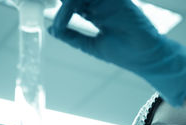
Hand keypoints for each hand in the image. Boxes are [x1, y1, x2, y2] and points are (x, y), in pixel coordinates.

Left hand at [49, 0, 185, 105]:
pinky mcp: (118, 1)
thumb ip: (72, 36)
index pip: (72, 3)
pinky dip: (74, 4)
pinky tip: (66, 12)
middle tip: (41, 4)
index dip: (60, 7)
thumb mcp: (91, 46)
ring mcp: (108, 2)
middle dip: (62, 3)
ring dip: (67, 4)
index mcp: (96, 13)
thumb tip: (51, 29)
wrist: (145, 57)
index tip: (44, 12)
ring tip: (57, 16)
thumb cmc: (124, 53)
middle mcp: (100, 4)